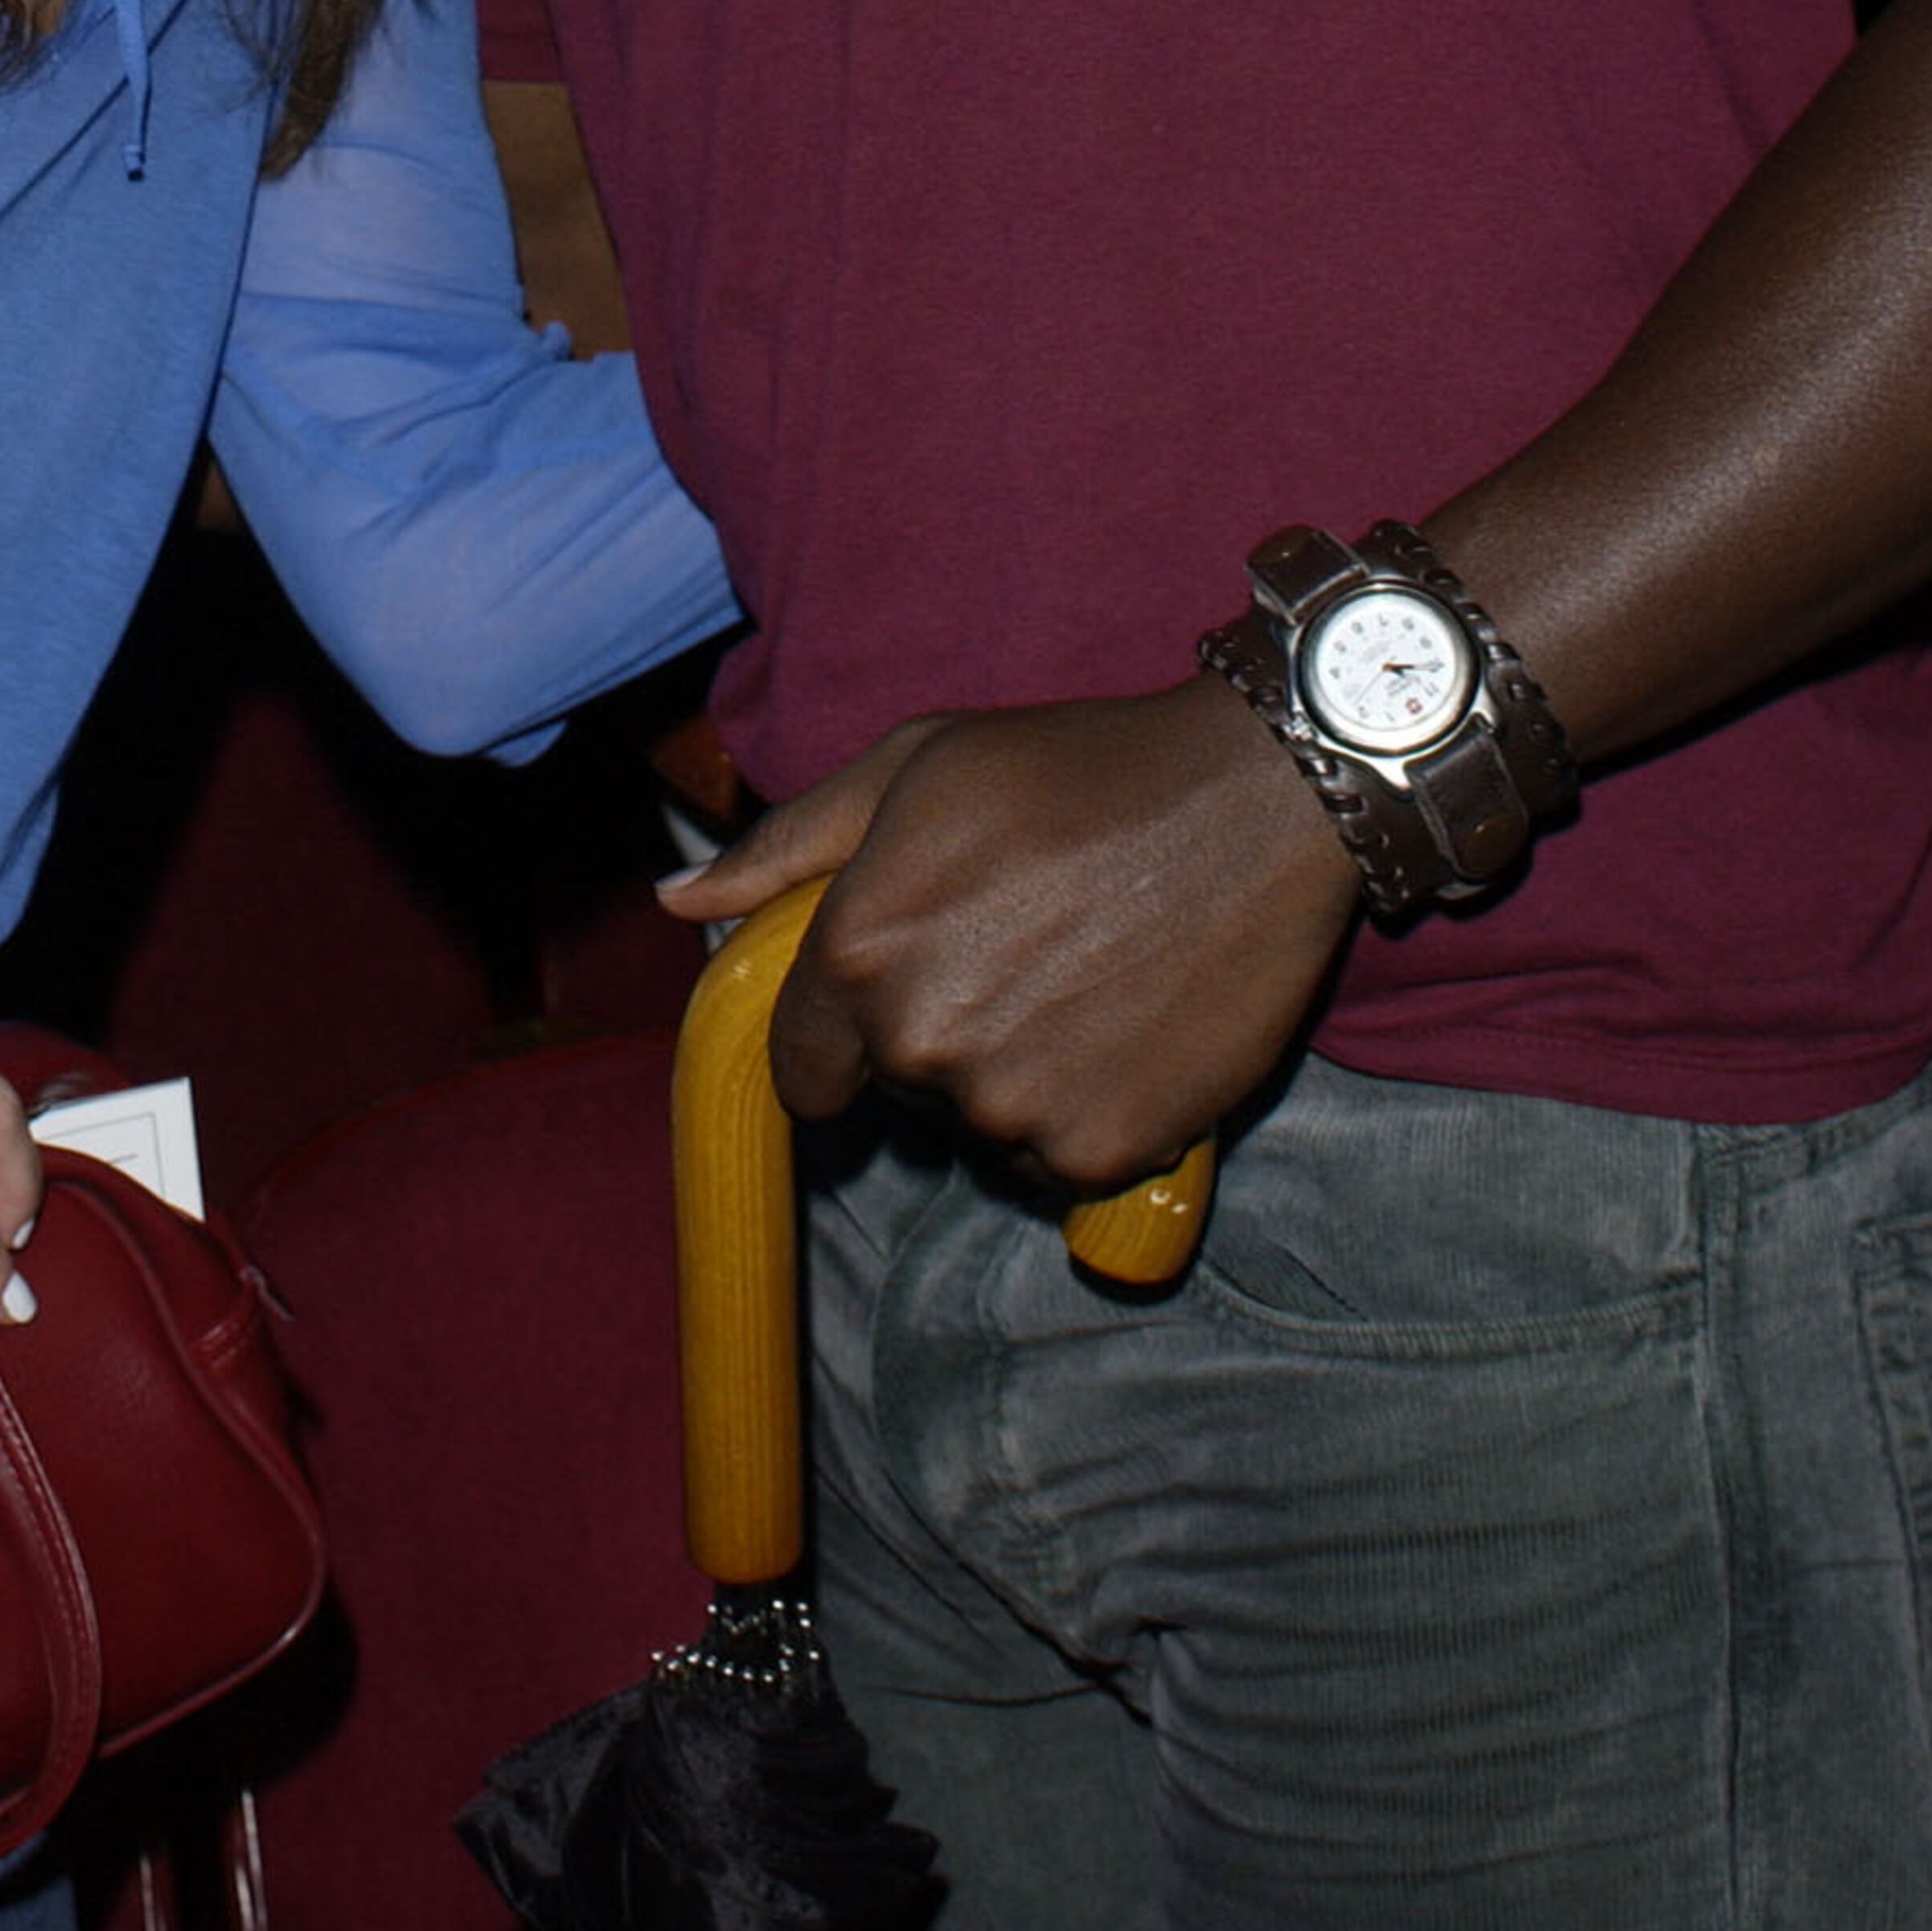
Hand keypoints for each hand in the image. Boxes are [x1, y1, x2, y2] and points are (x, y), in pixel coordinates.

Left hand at [658, 677, 1358, 1190]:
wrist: (1251, 805)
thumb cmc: (1074, 769)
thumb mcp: (914, 768)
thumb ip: (788, 848)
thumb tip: (679, 901)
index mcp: (857, 952)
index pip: (800, 1067)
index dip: (836, 1041)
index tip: (886, 1007)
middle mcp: (921, 1042)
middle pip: (899, 1088)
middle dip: (938, 1035)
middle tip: (1018, 952)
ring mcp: (1013, 1107)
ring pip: (981, 1129)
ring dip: (1013, 1079)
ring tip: (1081, 981)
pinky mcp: (1103, 1150)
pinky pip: (1061, 1162)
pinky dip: (1086, 1113)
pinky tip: (1126, 1028)